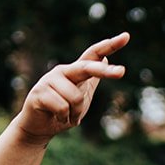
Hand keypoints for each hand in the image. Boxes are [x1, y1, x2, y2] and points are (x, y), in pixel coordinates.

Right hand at [14, 33, 128, 142]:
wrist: (39, 128)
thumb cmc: (62, 112)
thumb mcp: (82, 97)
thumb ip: (92, 80)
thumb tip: (105, 58)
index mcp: (75, 72)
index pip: (93, 55)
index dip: (109, 45)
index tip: (126, 36)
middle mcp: (62, 71)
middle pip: (87, 68)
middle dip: (105, 71)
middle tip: (121, 72)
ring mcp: (49, 80)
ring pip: (75, 97)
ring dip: (74, 113)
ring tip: (65, 115)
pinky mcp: (38, 92)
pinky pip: (62, 107)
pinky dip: (63, 118)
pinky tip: (55, 117)